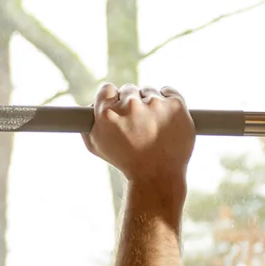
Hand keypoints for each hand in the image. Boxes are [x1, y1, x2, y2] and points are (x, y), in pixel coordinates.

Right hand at [85, 81, 192, 212]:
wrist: (157, 176)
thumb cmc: (127, 162)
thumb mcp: (99, 147)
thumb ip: (89, 124)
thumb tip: (92, 105)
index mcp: (107, 114)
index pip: (107, 89)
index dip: (112, 98)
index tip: (118, 106)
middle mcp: (130, 105)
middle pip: (129, 90)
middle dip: (132, 103)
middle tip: (138, 123)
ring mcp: (155, 104)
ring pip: (149, 91)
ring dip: (150, 104)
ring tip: (153, 126)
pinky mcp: (175, 104)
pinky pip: (169, 91)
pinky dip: (168, 101)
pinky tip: (166, 118)